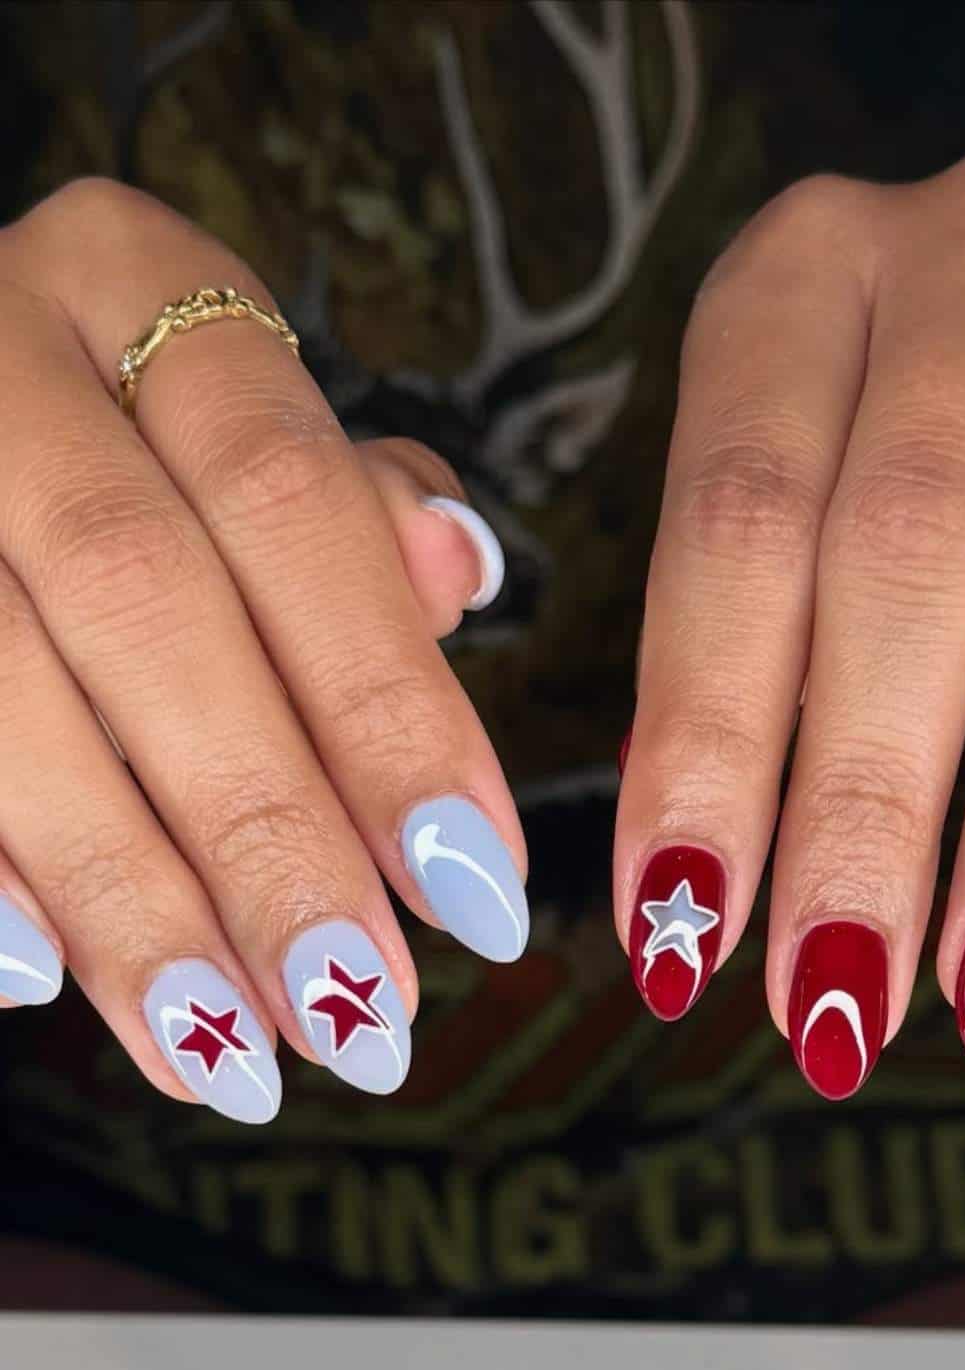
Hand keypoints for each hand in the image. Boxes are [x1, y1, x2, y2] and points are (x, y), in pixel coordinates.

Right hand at [0, 179, 525, 1122]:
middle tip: (359, 1013)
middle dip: (260, 827)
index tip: (473, 893)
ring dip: (120, 889)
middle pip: (141, 598)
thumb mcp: (243, 428)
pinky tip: (38, 980)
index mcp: (134, 279)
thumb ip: (347, 516)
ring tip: (228, 1049)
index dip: (386, 706)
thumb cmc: (132, 444)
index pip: (288, 499)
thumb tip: (454, 572)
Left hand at [617, 149, 964, 1093]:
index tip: (685, 925)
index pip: (732, 530)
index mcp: (794, 287)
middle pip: (909, 543)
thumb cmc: (881, 437)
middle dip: (869, 800)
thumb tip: (688, 891)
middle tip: (842, 991)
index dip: (709, 741)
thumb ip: (745, 647)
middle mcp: (963, 258)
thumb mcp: (790, 496)